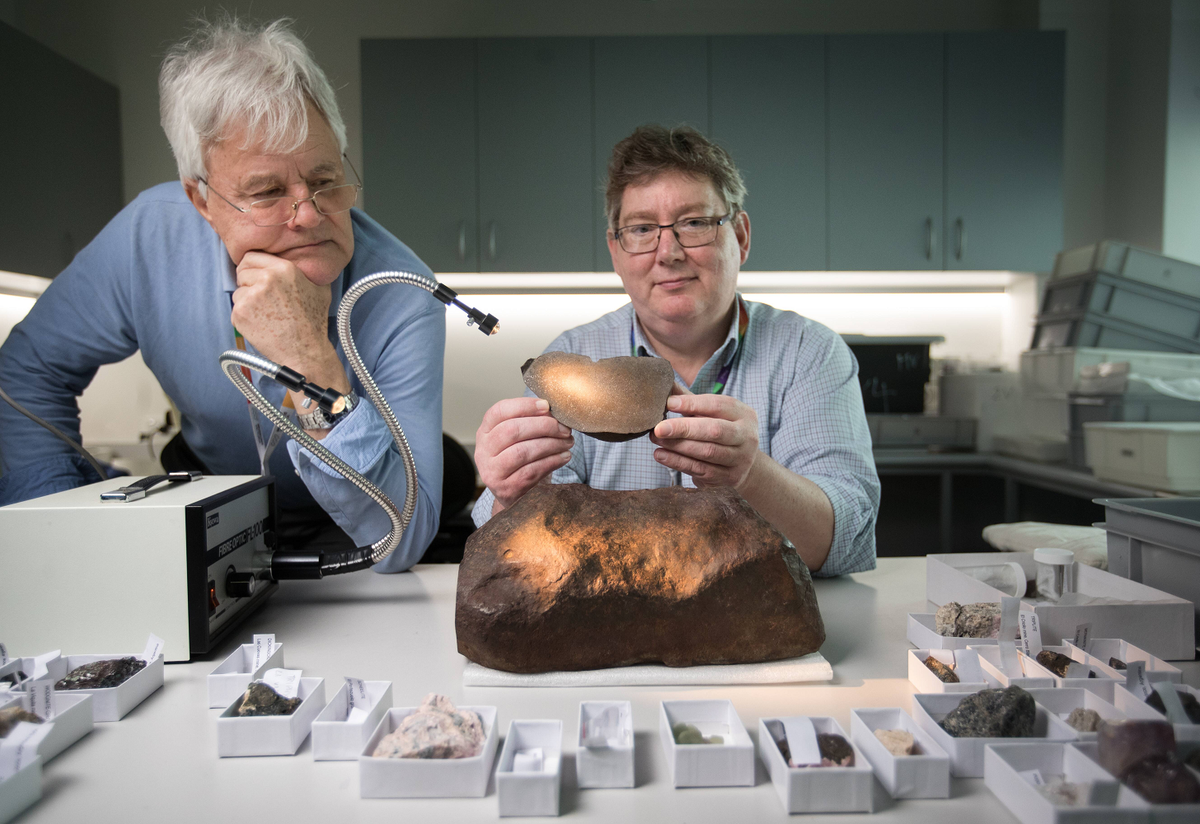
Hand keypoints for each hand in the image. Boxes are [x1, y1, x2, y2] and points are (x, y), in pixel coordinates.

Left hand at [231, 251, 334, 372]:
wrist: (305, 351)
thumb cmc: (313, 323)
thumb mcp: (319, 289)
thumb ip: (306, 273)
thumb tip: (303, 263)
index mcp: (284, 269)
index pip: (251, 256)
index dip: (250, 266)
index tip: (253, 274)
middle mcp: (266, 279)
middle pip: (241, 271)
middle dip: (247, 282)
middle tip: (260, 298)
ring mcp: (251, 296)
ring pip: (238, 292)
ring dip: (246, 301)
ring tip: (265, 315)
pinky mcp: (240, 313)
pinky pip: (236, 309)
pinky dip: (244, 317)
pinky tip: (261, 325)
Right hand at [476, 397, 573, 512]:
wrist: (515, 496)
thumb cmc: (520, 460)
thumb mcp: (518, 439)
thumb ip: (529, 422)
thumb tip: (552, 411)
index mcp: (485, 432)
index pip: (499, 411)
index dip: (524, 405)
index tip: (547, 406)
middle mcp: (484, 451)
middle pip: (512, 430)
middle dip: (543, 426)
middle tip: (564, 428)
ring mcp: (492, 471)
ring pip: (522, 452)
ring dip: (551, 444)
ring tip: (568, 442)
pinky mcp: (506, 489)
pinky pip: (531, 471)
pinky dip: (552, 462)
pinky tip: (564, 457)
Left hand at [649, 387, 759, 488]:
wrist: (743, 465)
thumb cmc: (722, 432)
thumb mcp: (713, 414)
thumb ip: (691, 401)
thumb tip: (664, 384)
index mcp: (744, 414)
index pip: (718, 405)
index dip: (692, 404)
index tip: (669, 403)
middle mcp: (747, 437)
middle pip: (714, 431)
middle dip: (684, 428)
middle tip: (659, 427)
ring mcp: (740, 459)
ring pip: (706, 452)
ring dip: (677, 446)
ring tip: (655, 439)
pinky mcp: (729, 478)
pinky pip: (700, 470)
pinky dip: (677, 462)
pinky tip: (661, 455)